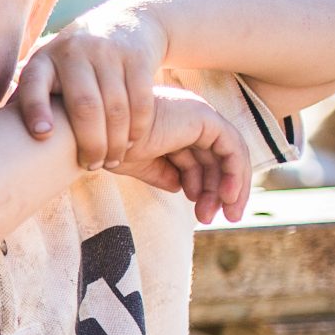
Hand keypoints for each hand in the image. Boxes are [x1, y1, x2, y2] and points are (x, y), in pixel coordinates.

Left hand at [14, 6, 168, 170]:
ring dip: (116, 141)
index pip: (33, 84)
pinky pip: (140, 100)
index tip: (42, 134)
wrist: (125, 22)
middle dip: (90, 143)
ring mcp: (107, 52)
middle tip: (91, 166)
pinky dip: (137, 127)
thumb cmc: (74, 63)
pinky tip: (131, 142)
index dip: (35, 109)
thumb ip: (30, 98)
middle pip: (84, 106)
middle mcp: (73, 53)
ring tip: (112, 160)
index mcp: (43, 61)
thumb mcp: (49, 70)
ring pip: (115, 108)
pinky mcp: (136, 57)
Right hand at [104, 87, 251, 223]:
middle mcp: (188, 117)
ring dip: (227, 188)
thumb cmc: (110, 147)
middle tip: (211, 219)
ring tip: (211, 215)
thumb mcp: (141, 165)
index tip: (202, 215)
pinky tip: (227, 196)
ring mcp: (198, 114)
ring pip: (229, 155)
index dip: (204, 187)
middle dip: (216, 191)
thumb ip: (163, 173)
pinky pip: (232, 148)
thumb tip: (180, 187)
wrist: (100, 137)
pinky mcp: (204, 117)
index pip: (200, 158)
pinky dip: (234, 173)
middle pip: (215, 158)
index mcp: (173, 125)